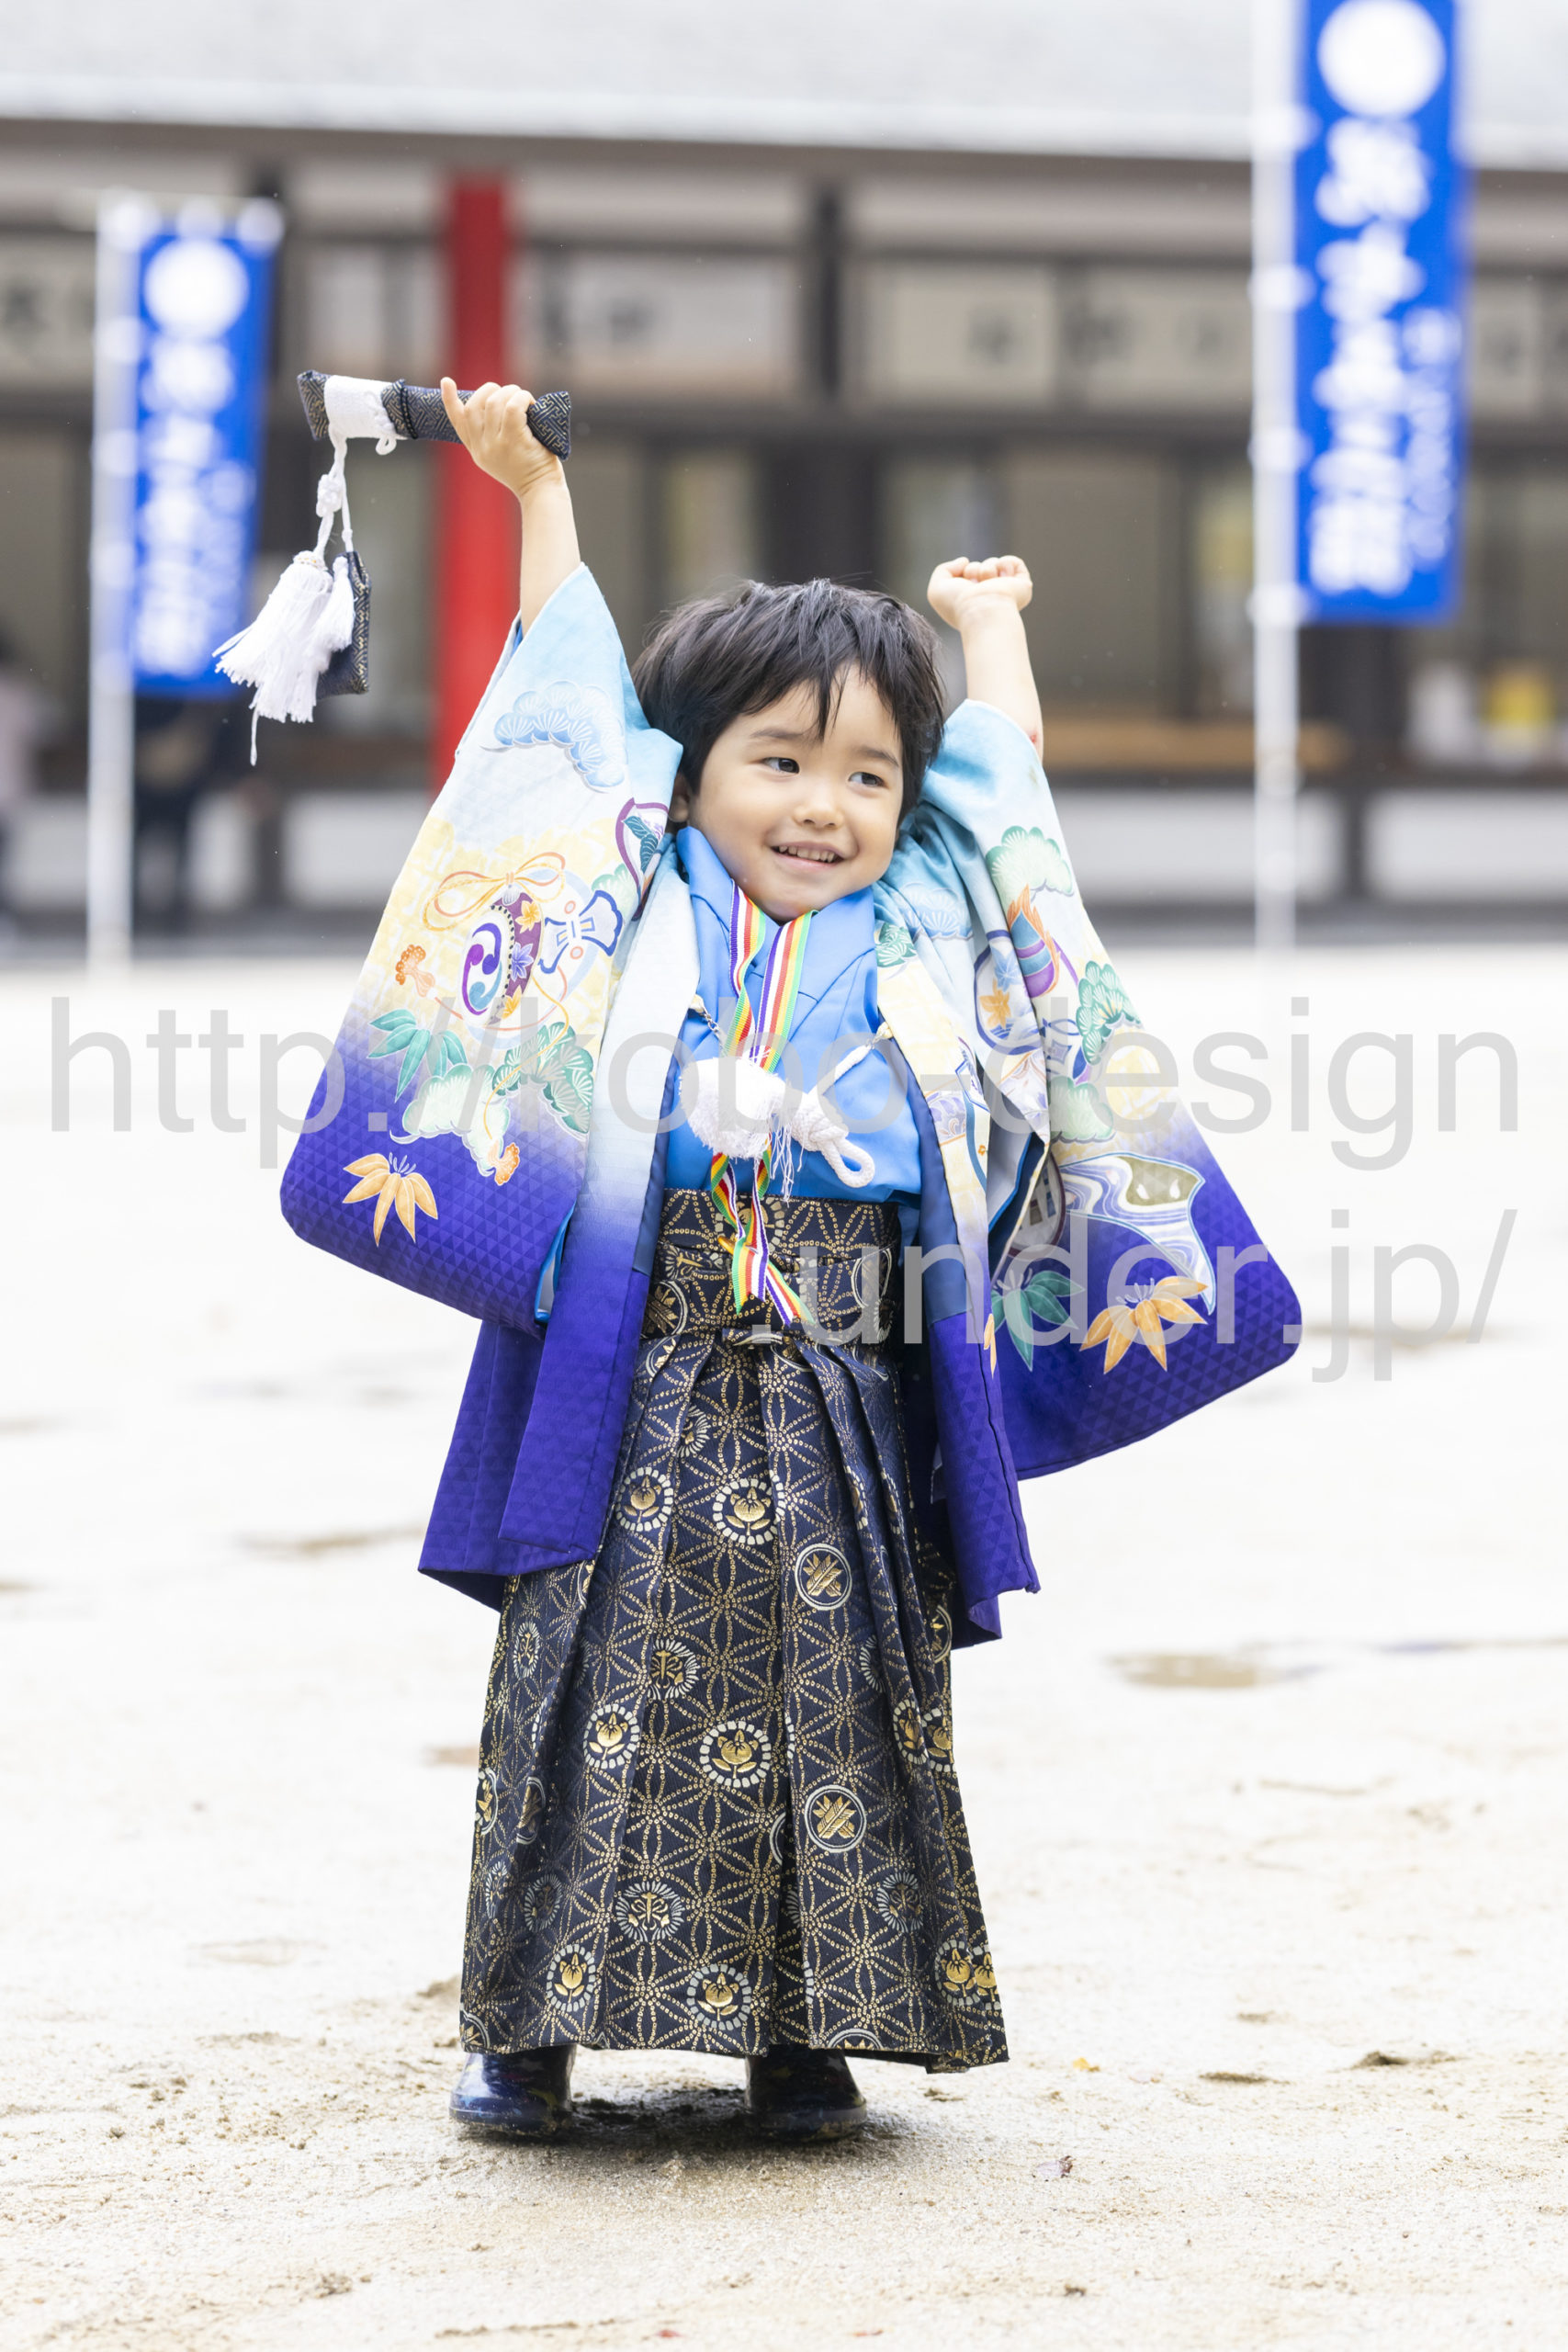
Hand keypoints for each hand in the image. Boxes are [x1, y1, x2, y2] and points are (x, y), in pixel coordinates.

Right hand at [440, 378, 561, 502]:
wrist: (542, 493)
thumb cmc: (531, 471)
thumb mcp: (502, 456)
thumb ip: (493, 436)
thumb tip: (496, 403)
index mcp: (477, 451)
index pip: (458, 422)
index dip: (449, 400)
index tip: (446, 381)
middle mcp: (482, 448)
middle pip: (474, 405)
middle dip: (491, 390)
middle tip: (511, 393)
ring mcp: (496, 444)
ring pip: (494, 402)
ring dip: (511, 391)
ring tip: (525, 399)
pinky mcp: (512, 440)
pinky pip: (512, 407)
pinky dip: (522, 398)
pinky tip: (531, 404)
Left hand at [926, 556, 1032, 629]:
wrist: (982, 608)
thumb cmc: (958, 603)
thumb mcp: (937, 589)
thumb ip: (943, 570)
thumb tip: (965, 561)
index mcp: (971, 601)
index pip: (965, 575)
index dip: (960, 574)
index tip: (960, 587)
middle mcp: (988, 597)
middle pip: (978, 567)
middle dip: (973, 571)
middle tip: (974, 586)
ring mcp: (1005, 592)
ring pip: (994, 563)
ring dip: (987, 569)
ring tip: (989, 584)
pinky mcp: (1021, 587)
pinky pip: (1014, 562)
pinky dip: (1006, 564)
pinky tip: (1002, 578)